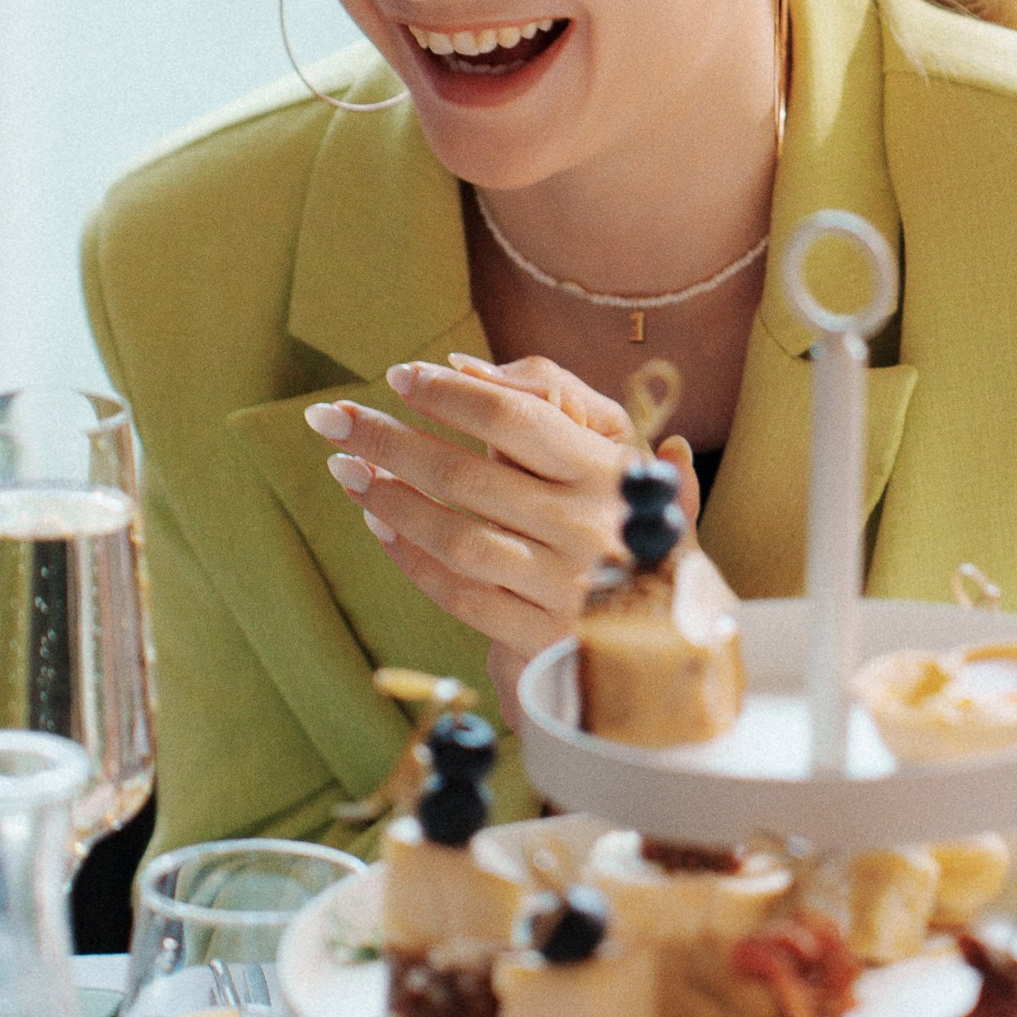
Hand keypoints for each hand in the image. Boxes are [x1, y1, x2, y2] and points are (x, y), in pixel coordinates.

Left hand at [303, 354, 697, 693]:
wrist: (683, 650)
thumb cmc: (648, 539)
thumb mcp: (631, 461)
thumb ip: (568, 407)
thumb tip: (472, 365)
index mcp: (611, 474)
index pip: (515, 419)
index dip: (449, 394)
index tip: (398, 376)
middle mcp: (588, 528)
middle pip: (467, 475)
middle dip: (389, 441)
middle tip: (332, 418)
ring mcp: (563, 589)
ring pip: (455, 537)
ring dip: (390, 501)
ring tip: (347, 469)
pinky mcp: (541, 640)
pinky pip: (460, 594)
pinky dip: (413, 559)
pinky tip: (381, 526)